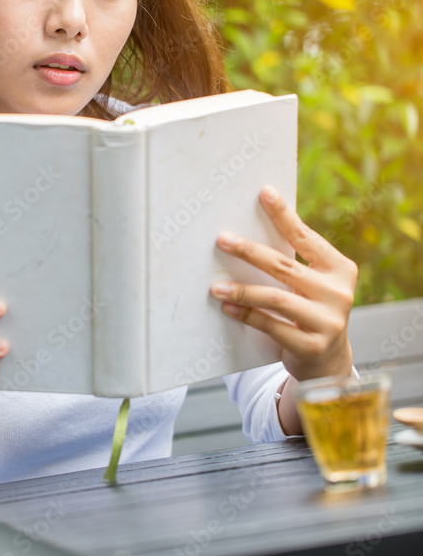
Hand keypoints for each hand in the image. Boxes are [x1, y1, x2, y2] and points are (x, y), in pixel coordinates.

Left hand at [209, 185, 357, 382]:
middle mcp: (339, 293)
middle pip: (285, 267)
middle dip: (250, 252)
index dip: (284, 216)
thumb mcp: (314, 286)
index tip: (264, 193)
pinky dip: (246, 315)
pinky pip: (271, 325)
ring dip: (242, 291)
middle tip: (223, 240)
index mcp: (341, 270)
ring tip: (215, 287)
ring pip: (276, 298)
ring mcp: (329, 321)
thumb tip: (246, 233)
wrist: (328, 362)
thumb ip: (294, 265)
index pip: (306, 238)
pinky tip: (227, 308)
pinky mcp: (312, 346)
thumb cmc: (311, 312)